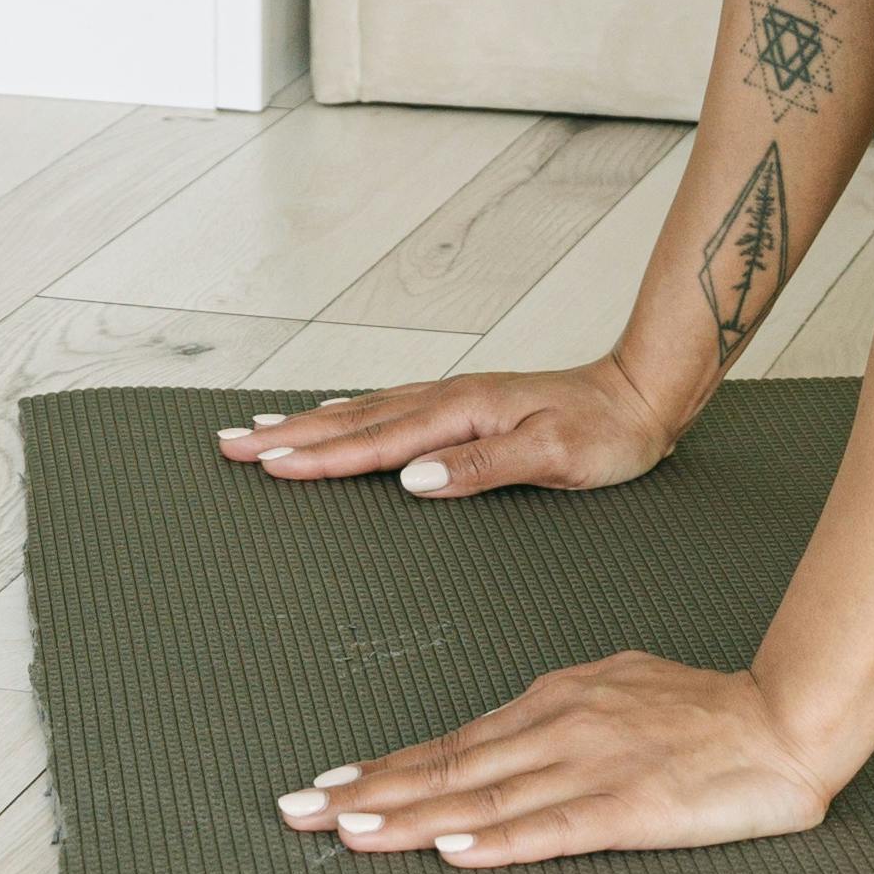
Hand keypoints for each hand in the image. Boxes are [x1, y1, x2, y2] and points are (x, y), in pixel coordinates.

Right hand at [208, 359, 673, 499]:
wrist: (643, 394)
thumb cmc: (608, 432)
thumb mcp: (555, 457)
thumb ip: (482, 467)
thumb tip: (414, 479)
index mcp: (463, 412)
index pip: (377, 441)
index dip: (319, 456)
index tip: (267, 464)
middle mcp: (449, 399)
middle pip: (353, 419)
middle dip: (289, 433)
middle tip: (230, 443)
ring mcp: (453, 399)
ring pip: (364, 411)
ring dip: (309, 422)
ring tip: (259, 429)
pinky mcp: (462, 407)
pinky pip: (387, 410)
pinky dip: (347, 415)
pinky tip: (332, 417)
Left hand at [274, 653, 834, 867]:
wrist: (785, 718)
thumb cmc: (707, 710)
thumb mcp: (620, 688)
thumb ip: (566, 711)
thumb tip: (520, 726)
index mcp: (555, 701)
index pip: (454, 744)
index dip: (387, 770)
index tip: (330, 788)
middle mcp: (557, 727)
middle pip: (448, 767)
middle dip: (368, 793)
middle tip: (300, 811)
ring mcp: (589, 766)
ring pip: (483, 797)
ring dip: (409, 818)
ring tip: (348, 832)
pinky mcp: (628, 806)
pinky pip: (552, 827)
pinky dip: (499, 840)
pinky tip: (455, 849)